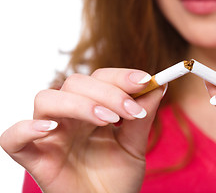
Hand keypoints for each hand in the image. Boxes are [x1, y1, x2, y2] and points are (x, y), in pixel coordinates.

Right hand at [0, 68, 165, 192]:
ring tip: (108, 120)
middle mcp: (69, 117)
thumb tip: (161, 84)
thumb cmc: (118, 179)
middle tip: (131, 112)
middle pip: (75, 83)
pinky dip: (26, 129)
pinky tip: (51, 129)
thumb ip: (145, 115)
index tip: (147, 81)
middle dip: (107, 92)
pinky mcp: (35, 158)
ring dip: (79, 104)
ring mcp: (50, 136)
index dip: (120, 76)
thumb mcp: (135, 145)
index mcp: (92, 110)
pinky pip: (12, 138)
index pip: (100, 78)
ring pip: (47, 99)